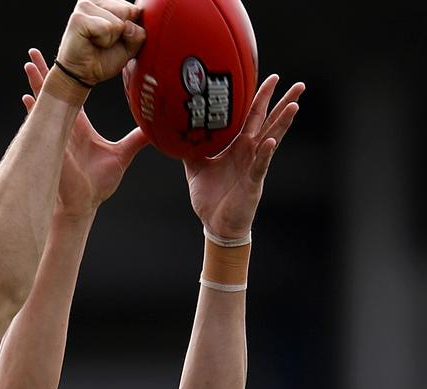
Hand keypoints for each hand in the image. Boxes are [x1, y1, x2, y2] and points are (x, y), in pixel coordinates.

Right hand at [23, 48, 146, 214]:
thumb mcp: (122, 156)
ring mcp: (56, 135)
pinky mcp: (53, 147)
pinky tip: (27, 98)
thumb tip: (155, 128)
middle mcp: (66, 126)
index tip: (69, 57)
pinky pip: (41, 125)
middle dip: (46, 71)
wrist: (84, 205)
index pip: (74, 93)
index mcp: (80, 125)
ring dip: (37, 84)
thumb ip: (137, 139)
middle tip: (36, 50)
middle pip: (56, 92)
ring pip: (46, 102)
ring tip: (29, 62)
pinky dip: (34, 111)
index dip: (71, 75)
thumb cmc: (98, 184)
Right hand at [55, 0, 144, 86]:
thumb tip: (130, 25)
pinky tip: (91, 42)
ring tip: (98, 43)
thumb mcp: (128, 48)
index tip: (114, 39)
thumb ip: (138, 35)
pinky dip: (103, 41)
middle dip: (121, 33)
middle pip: (128, 11)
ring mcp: (85, 5)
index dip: (128, 30)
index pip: (133, 8)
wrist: (81, 76)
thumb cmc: (102, 60)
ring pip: (118, 21)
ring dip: (111, 39)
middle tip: (105, 42)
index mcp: (107, 1)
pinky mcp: (79, 18)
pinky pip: (106, 28)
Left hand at [184, 75, 304, 239]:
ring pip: (272, 139)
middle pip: (268, 122)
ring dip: (283, 123)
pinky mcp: (252, 182)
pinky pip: (260, 166)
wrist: (215, 224)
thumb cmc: (210, 198)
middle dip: (281, 103)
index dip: (260, 98)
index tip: (270, 79)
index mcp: (238, 146)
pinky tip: (270, 142)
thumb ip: (191, 149)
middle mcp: (249, 152)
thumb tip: (177, 131)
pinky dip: (265, 154)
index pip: (251, 117)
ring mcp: (253, 166)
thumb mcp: (195, 168)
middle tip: (296, 83)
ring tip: (295, 105)